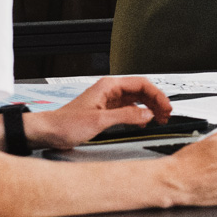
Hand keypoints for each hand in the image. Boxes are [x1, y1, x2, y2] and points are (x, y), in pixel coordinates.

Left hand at [25, 77, 169, 149]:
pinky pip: (129, 108)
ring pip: (136, 99)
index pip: (142, 84)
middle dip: (156, 102)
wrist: (49, 132)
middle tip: (166, 115)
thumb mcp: (100, 120)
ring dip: (149, 108)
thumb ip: (126, 116)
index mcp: (109, 86)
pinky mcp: (106, 111)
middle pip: (141, 90)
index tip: (166, 107)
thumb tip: (147, 114)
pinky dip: (139, 114)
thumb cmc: (66, 123)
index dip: (158, 95)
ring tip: (159, 118)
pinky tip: (144, 121)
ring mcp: (108, 100)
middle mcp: (109, 90)